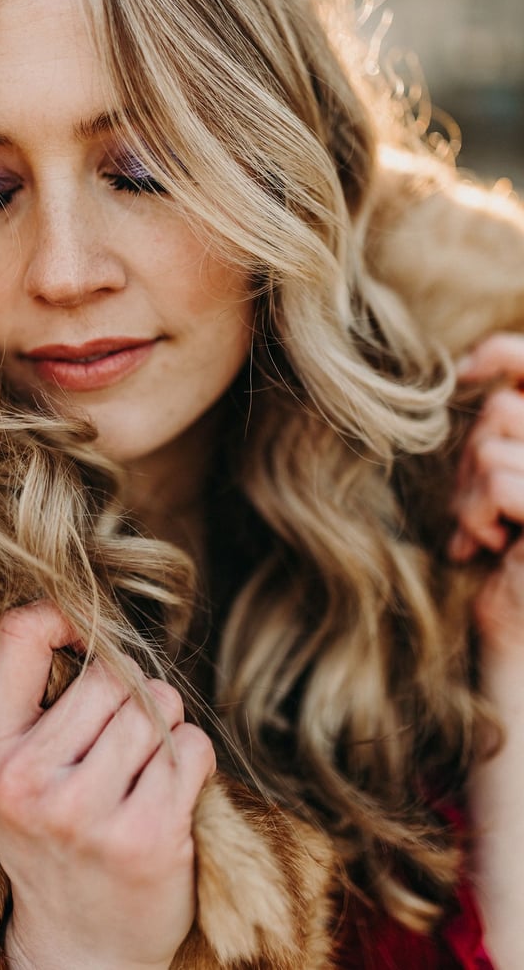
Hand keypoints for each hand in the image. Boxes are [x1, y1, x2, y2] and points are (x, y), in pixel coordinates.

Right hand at [0, 601, 215, 969]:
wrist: (79, 946)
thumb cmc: (54, 834)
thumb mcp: (13, 772)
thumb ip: (32, 698)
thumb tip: (84, 605)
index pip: (16, 636)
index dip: (63, 614)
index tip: (85, 635)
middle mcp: (25, 783)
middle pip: (108, 673)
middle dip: (130, 691)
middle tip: (120, 738)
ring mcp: (84, 814)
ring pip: (155, 706)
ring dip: (164, 725)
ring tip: (141, 768)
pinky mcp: (145, 837)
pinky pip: (192, 748)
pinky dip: (192, 760)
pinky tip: (166, 797)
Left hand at [448, 333, 523, 648]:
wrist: (519, 631)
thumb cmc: (504, 551)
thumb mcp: (494, 477)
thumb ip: (498, 426)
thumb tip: (466, 367)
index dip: (502, 353)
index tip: (466, 371)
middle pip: (502, 410)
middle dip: (470, 459)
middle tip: (475, 508)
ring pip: (492, 447)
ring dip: (469, 496)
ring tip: (486, 532)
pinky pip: (499, 482)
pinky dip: (479, 516)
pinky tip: (490, 546)